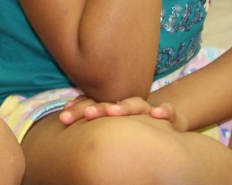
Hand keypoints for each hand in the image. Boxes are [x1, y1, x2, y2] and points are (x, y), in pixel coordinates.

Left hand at [58, 96, 184, 130]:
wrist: (165, 119)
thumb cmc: (133, 126)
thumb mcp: (112, 126)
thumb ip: (91, 126)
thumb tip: (63, 126)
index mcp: (111, 107)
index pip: (92, 105)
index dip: (78, 109)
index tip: (64, 117)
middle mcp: (127, 106)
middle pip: (110, 104)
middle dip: (97, 108)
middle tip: (86, 114)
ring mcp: (147, 109)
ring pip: (136, 104)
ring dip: (125, 107)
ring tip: (114, 112)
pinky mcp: (169, 115)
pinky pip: (168, 111)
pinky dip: (164, 110)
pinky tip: (157, 114)